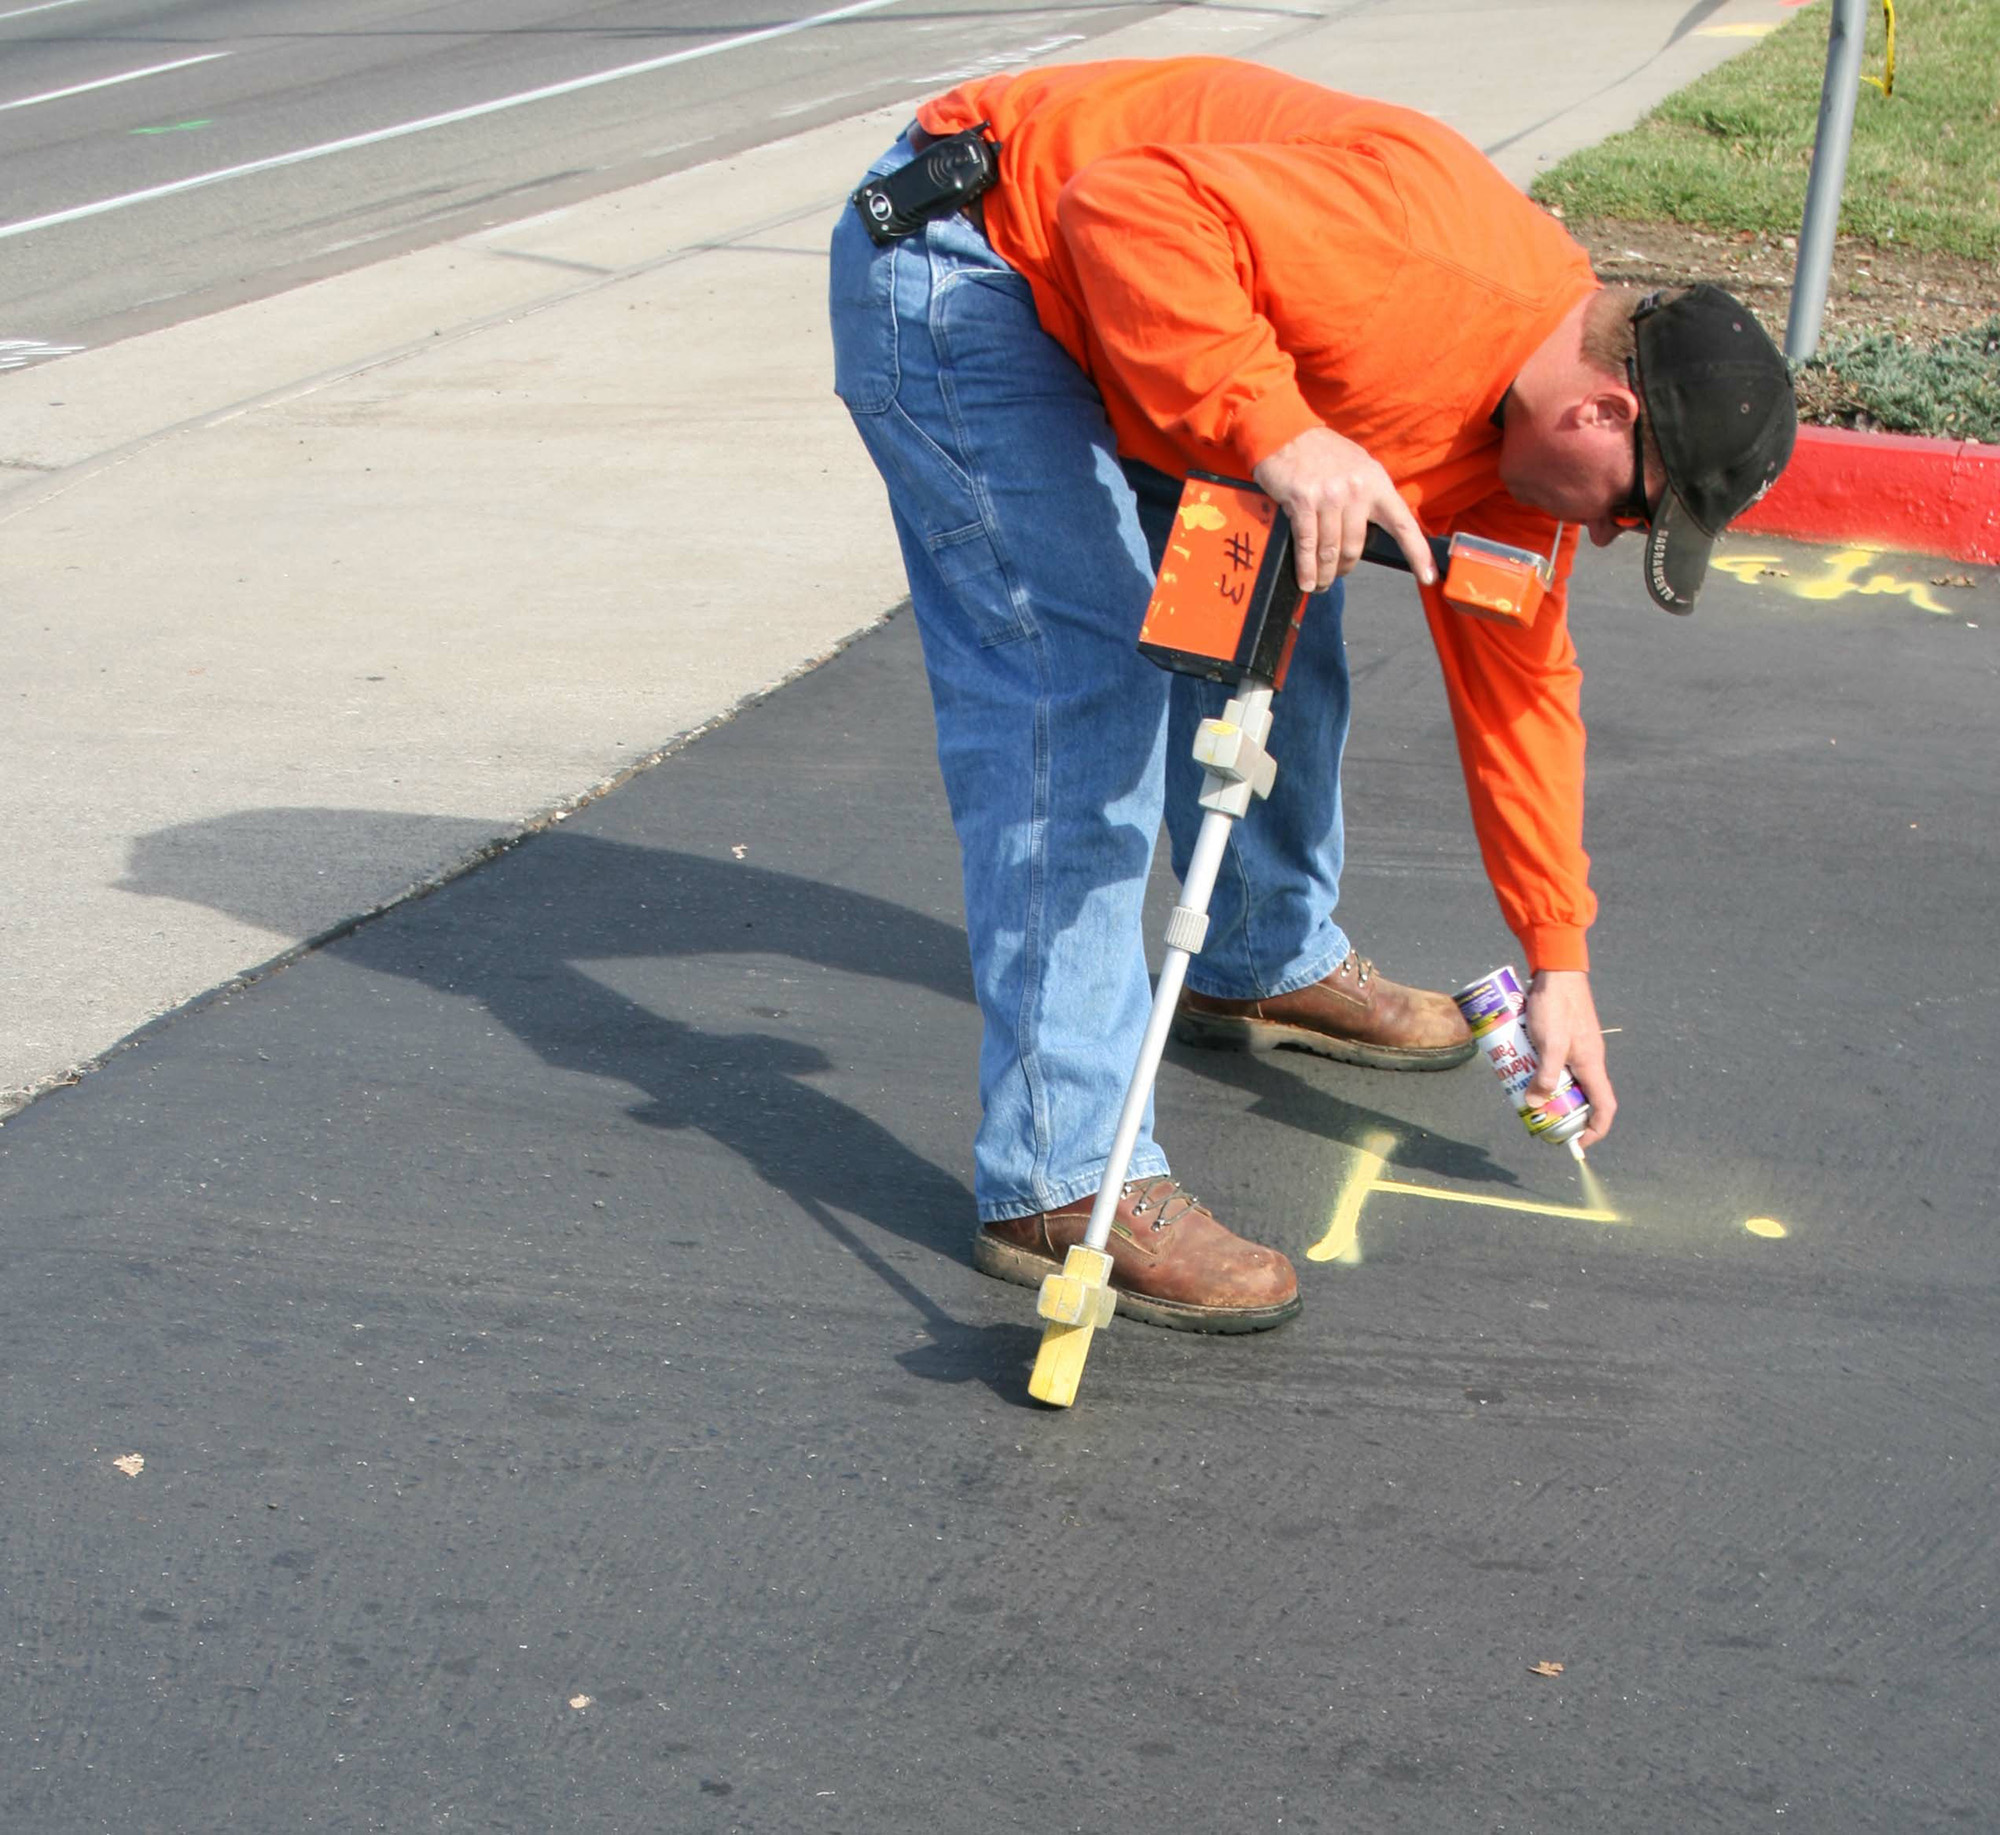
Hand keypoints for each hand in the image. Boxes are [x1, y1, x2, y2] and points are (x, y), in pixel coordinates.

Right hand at [1252, 425, 1435, 592]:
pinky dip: (1306, 568)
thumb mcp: (1359, 467)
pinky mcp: (1304, 501)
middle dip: (1345, 568)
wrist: (1288, 434)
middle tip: (1337, 575)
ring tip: (1321, 583)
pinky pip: (1307, 544)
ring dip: (1325, 573)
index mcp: (1377, 483)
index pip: (1404, 525)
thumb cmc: (1323, 454)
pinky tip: (1306, 580)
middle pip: (1356, 547)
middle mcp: (1357, 490)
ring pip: (1331, 550)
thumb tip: (1378, 527)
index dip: (1418, 553)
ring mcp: (1330, 496)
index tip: (1428, 577)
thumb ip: (1370, 496)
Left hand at [1523, 969, 1616, 1148]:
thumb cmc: (1555, 1006)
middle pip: (1583, 1098)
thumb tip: (1536, 1104)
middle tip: (1539, 1119)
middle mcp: (1589, 1060)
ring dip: (1550, 1091)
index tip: (1577, 1143)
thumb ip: (1545, 1074)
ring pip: (1567, 1080)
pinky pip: (1556, 1064)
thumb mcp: (1548, 1043)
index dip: (1595, 1130)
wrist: (1556, 972)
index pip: (1604, 1107)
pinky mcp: (1564, 1038)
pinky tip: (1522, 1067)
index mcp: (1591, 1065)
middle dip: (1564, 1112)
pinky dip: (1543, 1071)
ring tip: (1525, 1094)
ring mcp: (1577, 1049)